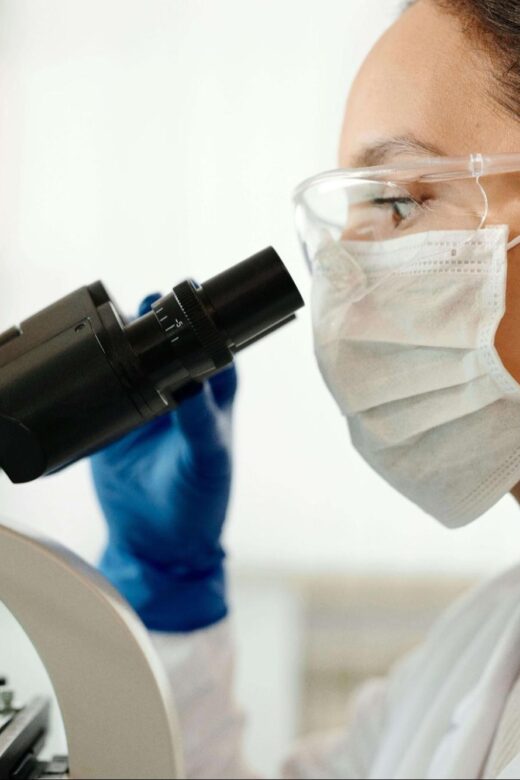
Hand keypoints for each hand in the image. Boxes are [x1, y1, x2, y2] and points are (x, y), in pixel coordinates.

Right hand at [91, 294, 237, 631]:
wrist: (157, 543)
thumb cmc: (199, 502)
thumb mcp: (207, 459)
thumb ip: (200, 421)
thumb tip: (193, 382)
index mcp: (209, 397)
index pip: (208, 345)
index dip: (197, 319)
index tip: (181, 295)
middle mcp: (177, 395)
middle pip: (165, 345)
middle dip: (152, 320)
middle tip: (141, 303)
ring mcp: (142, 408)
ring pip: (131, 362)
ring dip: (121, 342)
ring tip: (107, 322)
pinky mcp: (111, 425)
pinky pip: (100, 392)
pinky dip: (91, 376)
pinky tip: (81, 361)